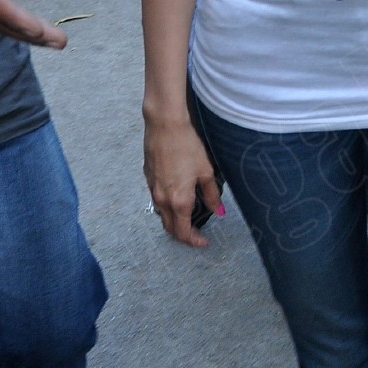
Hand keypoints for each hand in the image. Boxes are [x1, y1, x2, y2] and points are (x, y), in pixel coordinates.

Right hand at [142, 111, 221, 247]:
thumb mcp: (206, 170)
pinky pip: (156, 200)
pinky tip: (176, 198)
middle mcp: (162, 199)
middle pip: (169, 228)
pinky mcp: (148, 178)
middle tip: (196, 234)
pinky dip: (166, 206)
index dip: (193, 241)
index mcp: (179, 200)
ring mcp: (152, 189)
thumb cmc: (187, 145)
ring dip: (173, 221)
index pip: (183, 232)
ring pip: (161, 215)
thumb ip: (212, 194)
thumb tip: (219, 211)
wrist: (164, 125)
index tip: (203, 242)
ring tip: (187, 218)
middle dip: (182, 235)